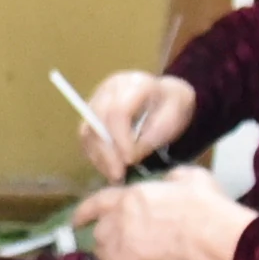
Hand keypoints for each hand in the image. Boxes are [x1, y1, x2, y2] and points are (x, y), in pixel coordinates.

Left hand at [73, 167, 254, 259]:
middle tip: (110, 249)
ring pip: (103, 253)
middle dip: (104, 240)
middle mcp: (121, 216)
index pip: (98, 201)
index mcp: (132, 195)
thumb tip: (170, 182)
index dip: (85, 212)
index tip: (78, 220)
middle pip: (100, 231)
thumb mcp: (190, 178)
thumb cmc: (203, 204)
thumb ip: (173, 179)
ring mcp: (123, 239)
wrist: (208, 231)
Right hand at [82, 70, 197, 181]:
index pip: (118, 111)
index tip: (130, 161)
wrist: (166, 97)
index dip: (120, 139)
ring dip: (99, 157)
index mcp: (135, 83)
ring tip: (114, 175)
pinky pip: (86, 137)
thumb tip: (127, 159)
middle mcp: (111, 88)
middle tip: (118, 175)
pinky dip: (95, 155)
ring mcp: (98, 98)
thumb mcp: (171, 122)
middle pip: (97, 120)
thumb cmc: (172, 108)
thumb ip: (150, 139)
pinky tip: (109, 168)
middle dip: (106, 152)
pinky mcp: (91, 112)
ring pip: (87, 130)